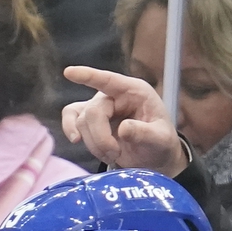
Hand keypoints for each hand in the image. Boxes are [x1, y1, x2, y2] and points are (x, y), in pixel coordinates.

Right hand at [62, 66, 188, 175]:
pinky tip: (76, 140)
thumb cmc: (161, 143)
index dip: (89, 76)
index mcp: (135, 92)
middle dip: (101, 137)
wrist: (155, 157)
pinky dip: (70, 129)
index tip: (69, 73)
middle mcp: (115, 95)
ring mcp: (101, 106)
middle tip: (115, 154)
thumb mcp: (161, 139)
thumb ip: (145, 134)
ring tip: (112, 155)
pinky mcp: (91, 120)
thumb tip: (123, 129)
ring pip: (82, 120)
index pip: (110, 80)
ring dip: (94, 143)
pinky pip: (72, 118)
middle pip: (94, 111)